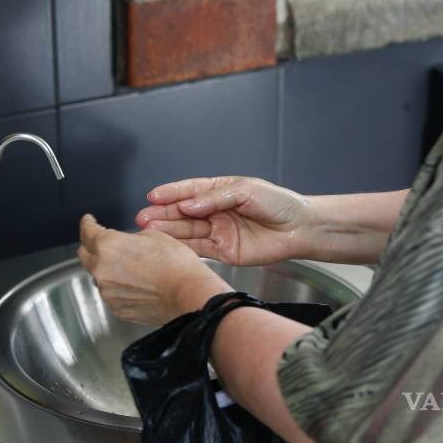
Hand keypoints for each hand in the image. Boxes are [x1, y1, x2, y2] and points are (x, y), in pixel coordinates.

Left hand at [76, 214, 232, 325]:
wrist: (187, 294)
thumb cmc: (176, 265)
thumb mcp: (154, 235)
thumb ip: (131, 238)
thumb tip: (127, 243)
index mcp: (108, 245)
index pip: (87, 231)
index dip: (87, 223)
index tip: (87, 221)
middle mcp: (102, 269)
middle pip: (84, 255)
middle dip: (90, 246)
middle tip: (99, 242)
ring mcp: (108, 292)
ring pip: (98, 276)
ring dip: (107, 269)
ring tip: (129, 267)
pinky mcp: (117, 308)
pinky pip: (111, 293)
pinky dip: (118, 287)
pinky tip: (136, 283)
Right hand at [135, 177, 314, 266]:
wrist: (300, 229)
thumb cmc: (278, 203)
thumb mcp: (246, 190)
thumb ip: (215, 198)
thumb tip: (189, 205)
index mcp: (221, 191)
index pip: (190, 190)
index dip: (171, 193)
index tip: (153, 196)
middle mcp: (216, 211)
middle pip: (184, 212)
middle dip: (163, 214)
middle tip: (143, 217)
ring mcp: (218, 231)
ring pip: (187, 231)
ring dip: (168, 230)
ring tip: (148, 230)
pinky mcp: (223, 251)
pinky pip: (198, 248)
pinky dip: (182, 247)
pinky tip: (167, 244)